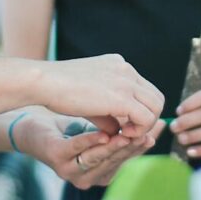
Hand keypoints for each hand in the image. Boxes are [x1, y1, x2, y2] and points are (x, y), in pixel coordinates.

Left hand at [14, 112, 165, 189]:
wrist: (37, 130)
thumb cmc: (72, 131)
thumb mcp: (104, 133)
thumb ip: (126, 133)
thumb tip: (159, 122)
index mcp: (102, 173)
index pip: (128, 159)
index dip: (143, 144)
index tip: (157, 128)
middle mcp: (89, 178)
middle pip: (115, 160)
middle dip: (132, 145)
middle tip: (146, 130)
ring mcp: (72, 171)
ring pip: (98, 158)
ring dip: (114, 147)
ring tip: (127, 134)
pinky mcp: (57, 159)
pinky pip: (77, 150)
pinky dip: (90, 141)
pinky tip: (101, 133)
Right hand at [38, 55, 163, 138]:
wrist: (44, 81)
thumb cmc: (57, 89)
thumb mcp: (88, 98)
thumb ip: (106, 112)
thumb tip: (117, 129)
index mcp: (117, 64)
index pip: (144, 88)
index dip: (139, 109)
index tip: (125, 123)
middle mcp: (126, 69)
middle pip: (155, 97)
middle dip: (148, 118)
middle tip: (129, 131)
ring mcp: (126, 81)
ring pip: (156, 106)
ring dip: (145, 125)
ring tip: (125, 135)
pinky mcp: (122, 97)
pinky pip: (145, 117)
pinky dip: (139, 130)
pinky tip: (121, 135)